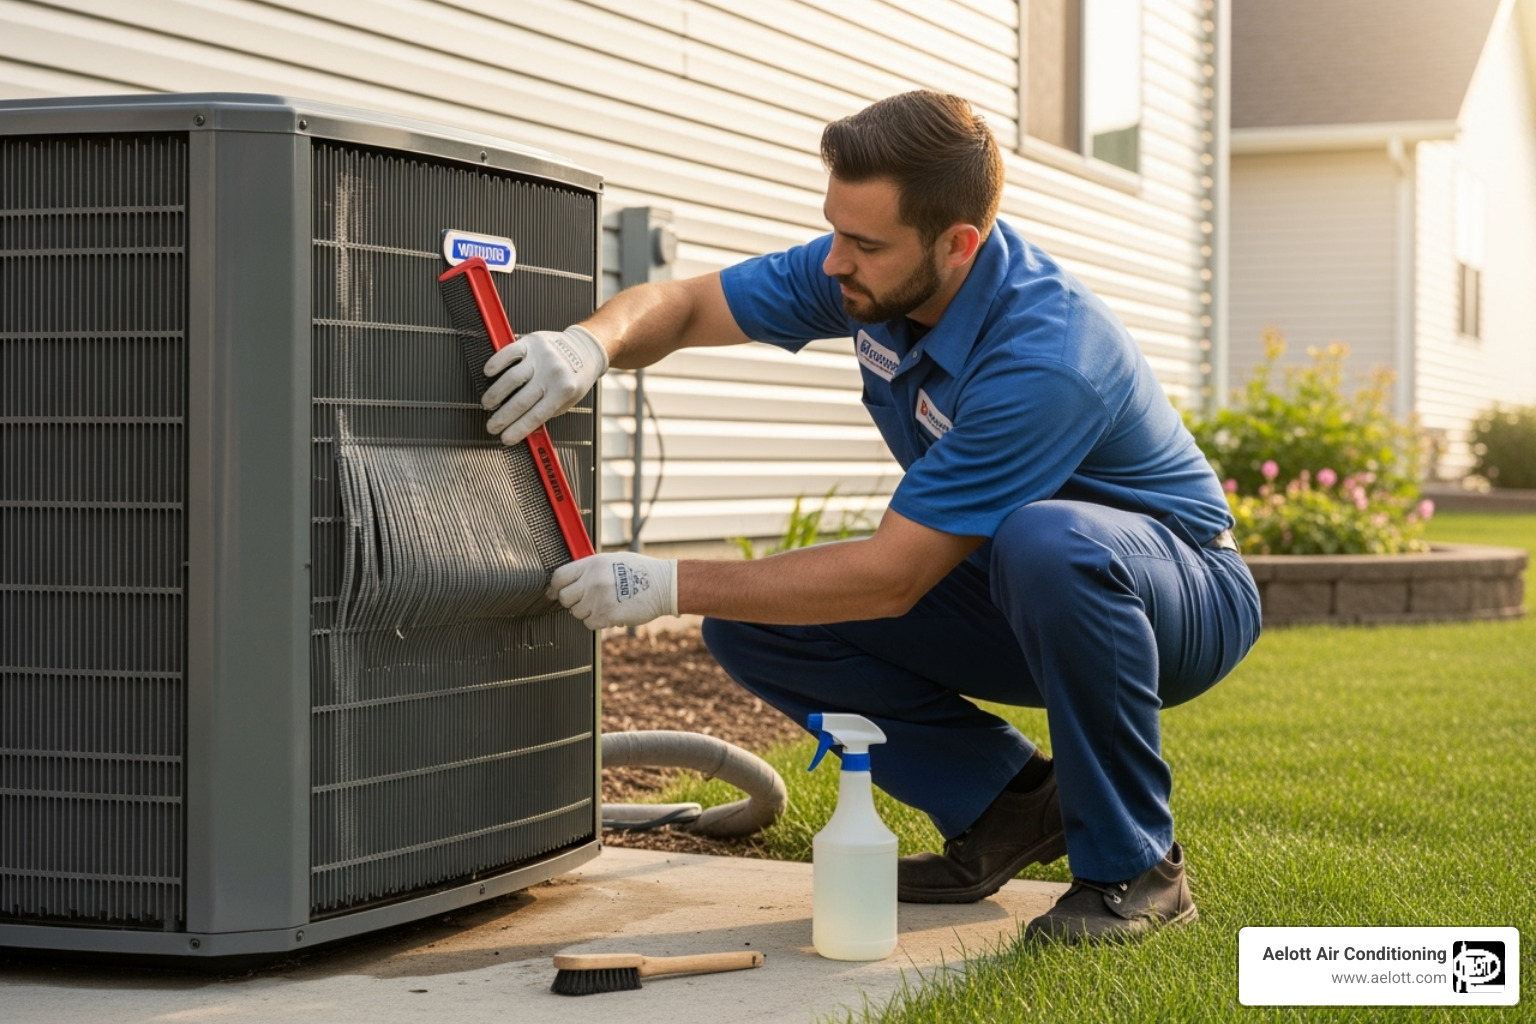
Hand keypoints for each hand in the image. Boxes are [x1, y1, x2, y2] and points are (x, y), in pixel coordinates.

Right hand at [482, 324, 608, 444]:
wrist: (585, 349)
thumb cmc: (575, 377)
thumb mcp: (569, 400)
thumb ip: (547, 412)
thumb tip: (522, 427)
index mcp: (563, 391)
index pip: (536, 416)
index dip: (518, 430)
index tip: (505, 438)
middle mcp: (551, 374)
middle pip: (520, 401)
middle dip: (502, 418)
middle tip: (492, 426)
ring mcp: (541, 357)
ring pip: (511, 378)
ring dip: (495, 394)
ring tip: (488, 404)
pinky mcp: (531, 342)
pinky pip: (508, 353)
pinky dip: (495, 364)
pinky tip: (489, 374)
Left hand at [547, 553, 678, 629]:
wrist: (663, 585)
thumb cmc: (640, 571)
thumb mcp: (613, 560)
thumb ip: (590, 568)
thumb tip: (570, 579)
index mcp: (592, 564)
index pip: (559, 577)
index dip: (554, 587)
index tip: (553, 593)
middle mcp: (592, 580)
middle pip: (565, 597)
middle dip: (573, 600)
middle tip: (587, 599)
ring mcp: (598, 599)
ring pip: (577, 612)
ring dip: (587, 611)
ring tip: (605, 603)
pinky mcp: (606, 615)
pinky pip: (589, 623)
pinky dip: (597, 621)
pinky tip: (610, 611)